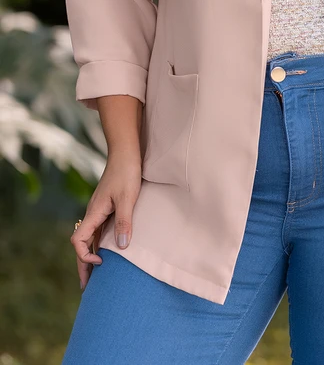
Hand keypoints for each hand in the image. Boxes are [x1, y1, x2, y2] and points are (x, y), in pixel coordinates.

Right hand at [70, 153, 140, 291]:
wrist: (126, 152)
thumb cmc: (126, 172)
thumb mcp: (127, 198)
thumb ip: (124, 221)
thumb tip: (121, 248)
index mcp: (94, 212)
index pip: (79, 241)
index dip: (85, 256)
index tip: (101, 263)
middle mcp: (94, 213)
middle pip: (82, 244)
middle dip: (84, 265)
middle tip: (87, 288)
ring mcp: (100, 210)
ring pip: (91, 238)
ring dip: (92, 256)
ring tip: (97, 275)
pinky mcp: (108, 206)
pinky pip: (100, 230)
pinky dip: (100, 244)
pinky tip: (109, 250)